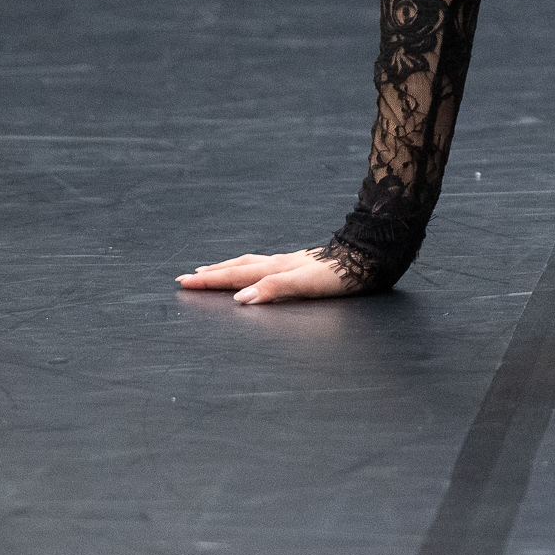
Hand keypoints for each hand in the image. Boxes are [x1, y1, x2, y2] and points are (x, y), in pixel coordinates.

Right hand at [176, 247, 359, 304]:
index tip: (184, 283)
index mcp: (277, 269)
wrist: (370, 256)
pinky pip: (265, 263)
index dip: (210, 281)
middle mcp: (280, 263)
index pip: (236, 276)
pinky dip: (250, 266)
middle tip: (187, 277)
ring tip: (212, 269)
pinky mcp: (303, 263)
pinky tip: (257, 268)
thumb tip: (240, 299)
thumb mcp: (307, 284)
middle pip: (238, 267)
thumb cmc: (342, 274)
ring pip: (251, 262)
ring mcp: (291, 261)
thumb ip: (274, 289)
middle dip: (212, 274)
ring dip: (228, 267)